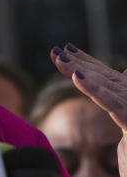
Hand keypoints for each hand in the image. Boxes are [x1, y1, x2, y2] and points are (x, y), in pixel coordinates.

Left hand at [50, 43, 126, 176]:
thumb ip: (120, 126)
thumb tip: (122, 100)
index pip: (107, 81)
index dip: (88, 64)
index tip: (67, 51)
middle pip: (104, 79)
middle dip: (79, 63)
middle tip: (55, 51)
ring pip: (105, 86)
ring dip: (81, 70)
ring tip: (59, 58)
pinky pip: (110, 103)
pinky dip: (94, 89)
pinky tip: (76, 76)